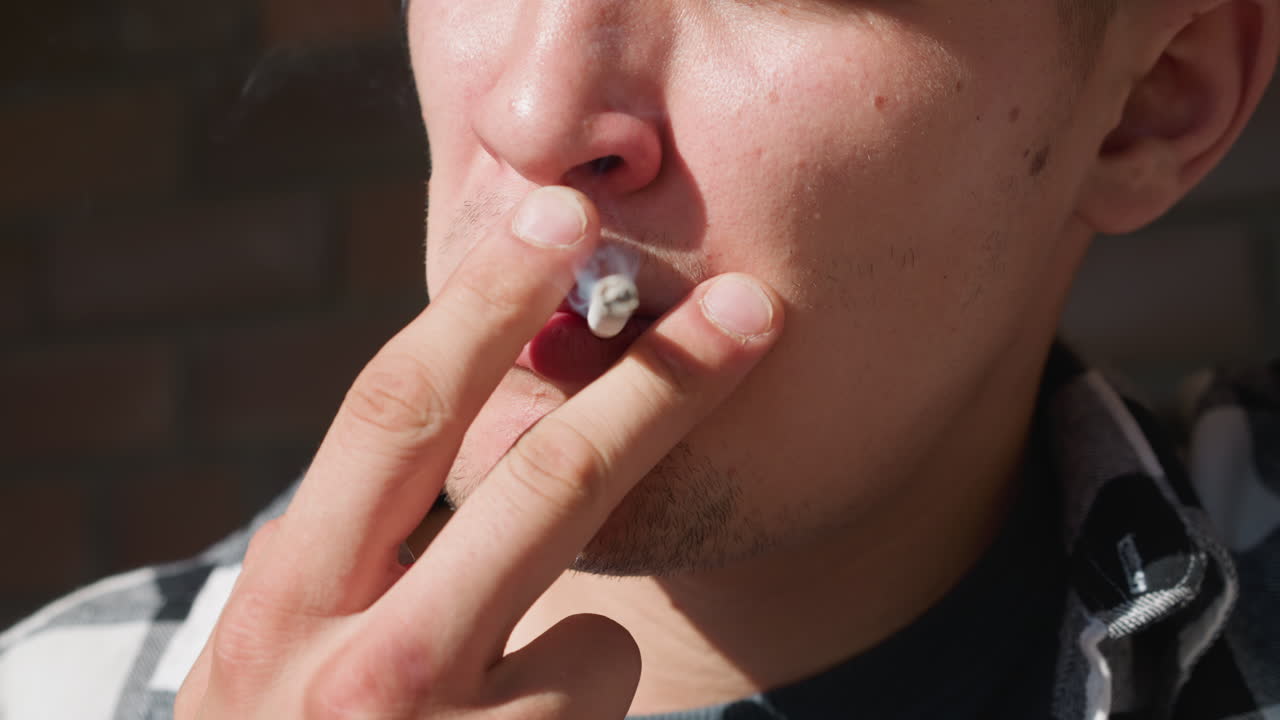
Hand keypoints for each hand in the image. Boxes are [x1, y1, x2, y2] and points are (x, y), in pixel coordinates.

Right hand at [174, 186, 783, 718]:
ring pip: (594, 634)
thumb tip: (456, 427)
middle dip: (659, 386)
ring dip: (571, 655)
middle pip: (542, 484)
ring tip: (490, 709)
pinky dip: (569, 712)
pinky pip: (596, 706)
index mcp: (291, 595)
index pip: (398, 412)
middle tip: (747, 310)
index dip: (486, 300)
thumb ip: (351, 546)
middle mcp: (363, 665)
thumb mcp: (275, 646)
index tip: (561, 216)